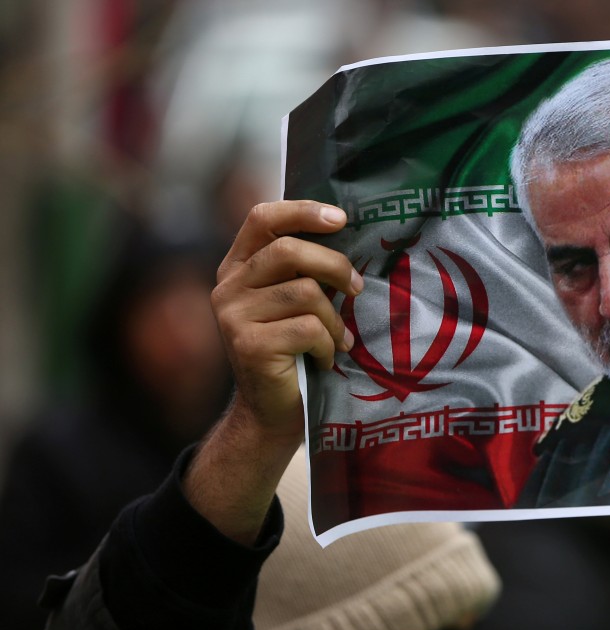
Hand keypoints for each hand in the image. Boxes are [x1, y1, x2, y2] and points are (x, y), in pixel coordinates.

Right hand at [185, 200, 361, 543]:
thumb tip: (350, 231)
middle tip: (357, 288)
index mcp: (238, 267)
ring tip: (338, 339)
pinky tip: (327, 359)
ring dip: (334, 319)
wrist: (271, 414)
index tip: (341, 218)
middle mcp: (227, 286)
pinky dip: (328, 344)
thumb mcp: (294, 303)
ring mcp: (232, 315)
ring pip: (305, 293)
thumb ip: (304, 269)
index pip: (262, 218)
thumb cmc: (294, 354)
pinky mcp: (247, 344)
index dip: (302, 211)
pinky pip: (307, 328)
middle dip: (334, 266)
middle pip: (289, 251)